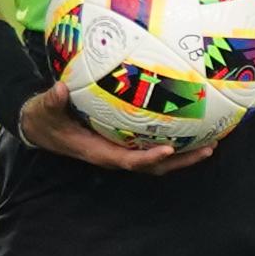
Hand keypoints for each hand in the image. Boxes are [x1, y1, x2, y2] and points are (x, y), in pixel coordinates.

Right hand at [18, 88, 216, 174]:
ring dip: (184, 155)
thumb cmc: (45, 118)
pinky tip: (192, 130)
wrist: (42, 125)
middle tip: (209, 148)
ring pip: (157, 160)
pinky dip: (174, 143)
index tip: (168, 150)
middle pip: (153, 165)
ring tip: (212, 143)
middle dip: (181, 160)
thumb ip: (52, 101)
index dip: (148, 158)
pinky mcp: (124, 143)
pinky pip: (152, 146)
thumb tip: (59, 90)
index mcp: (98, 151)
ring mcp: (121, 150)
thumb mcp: (44, 110)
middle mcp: (114, 155)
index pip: (127, 160)